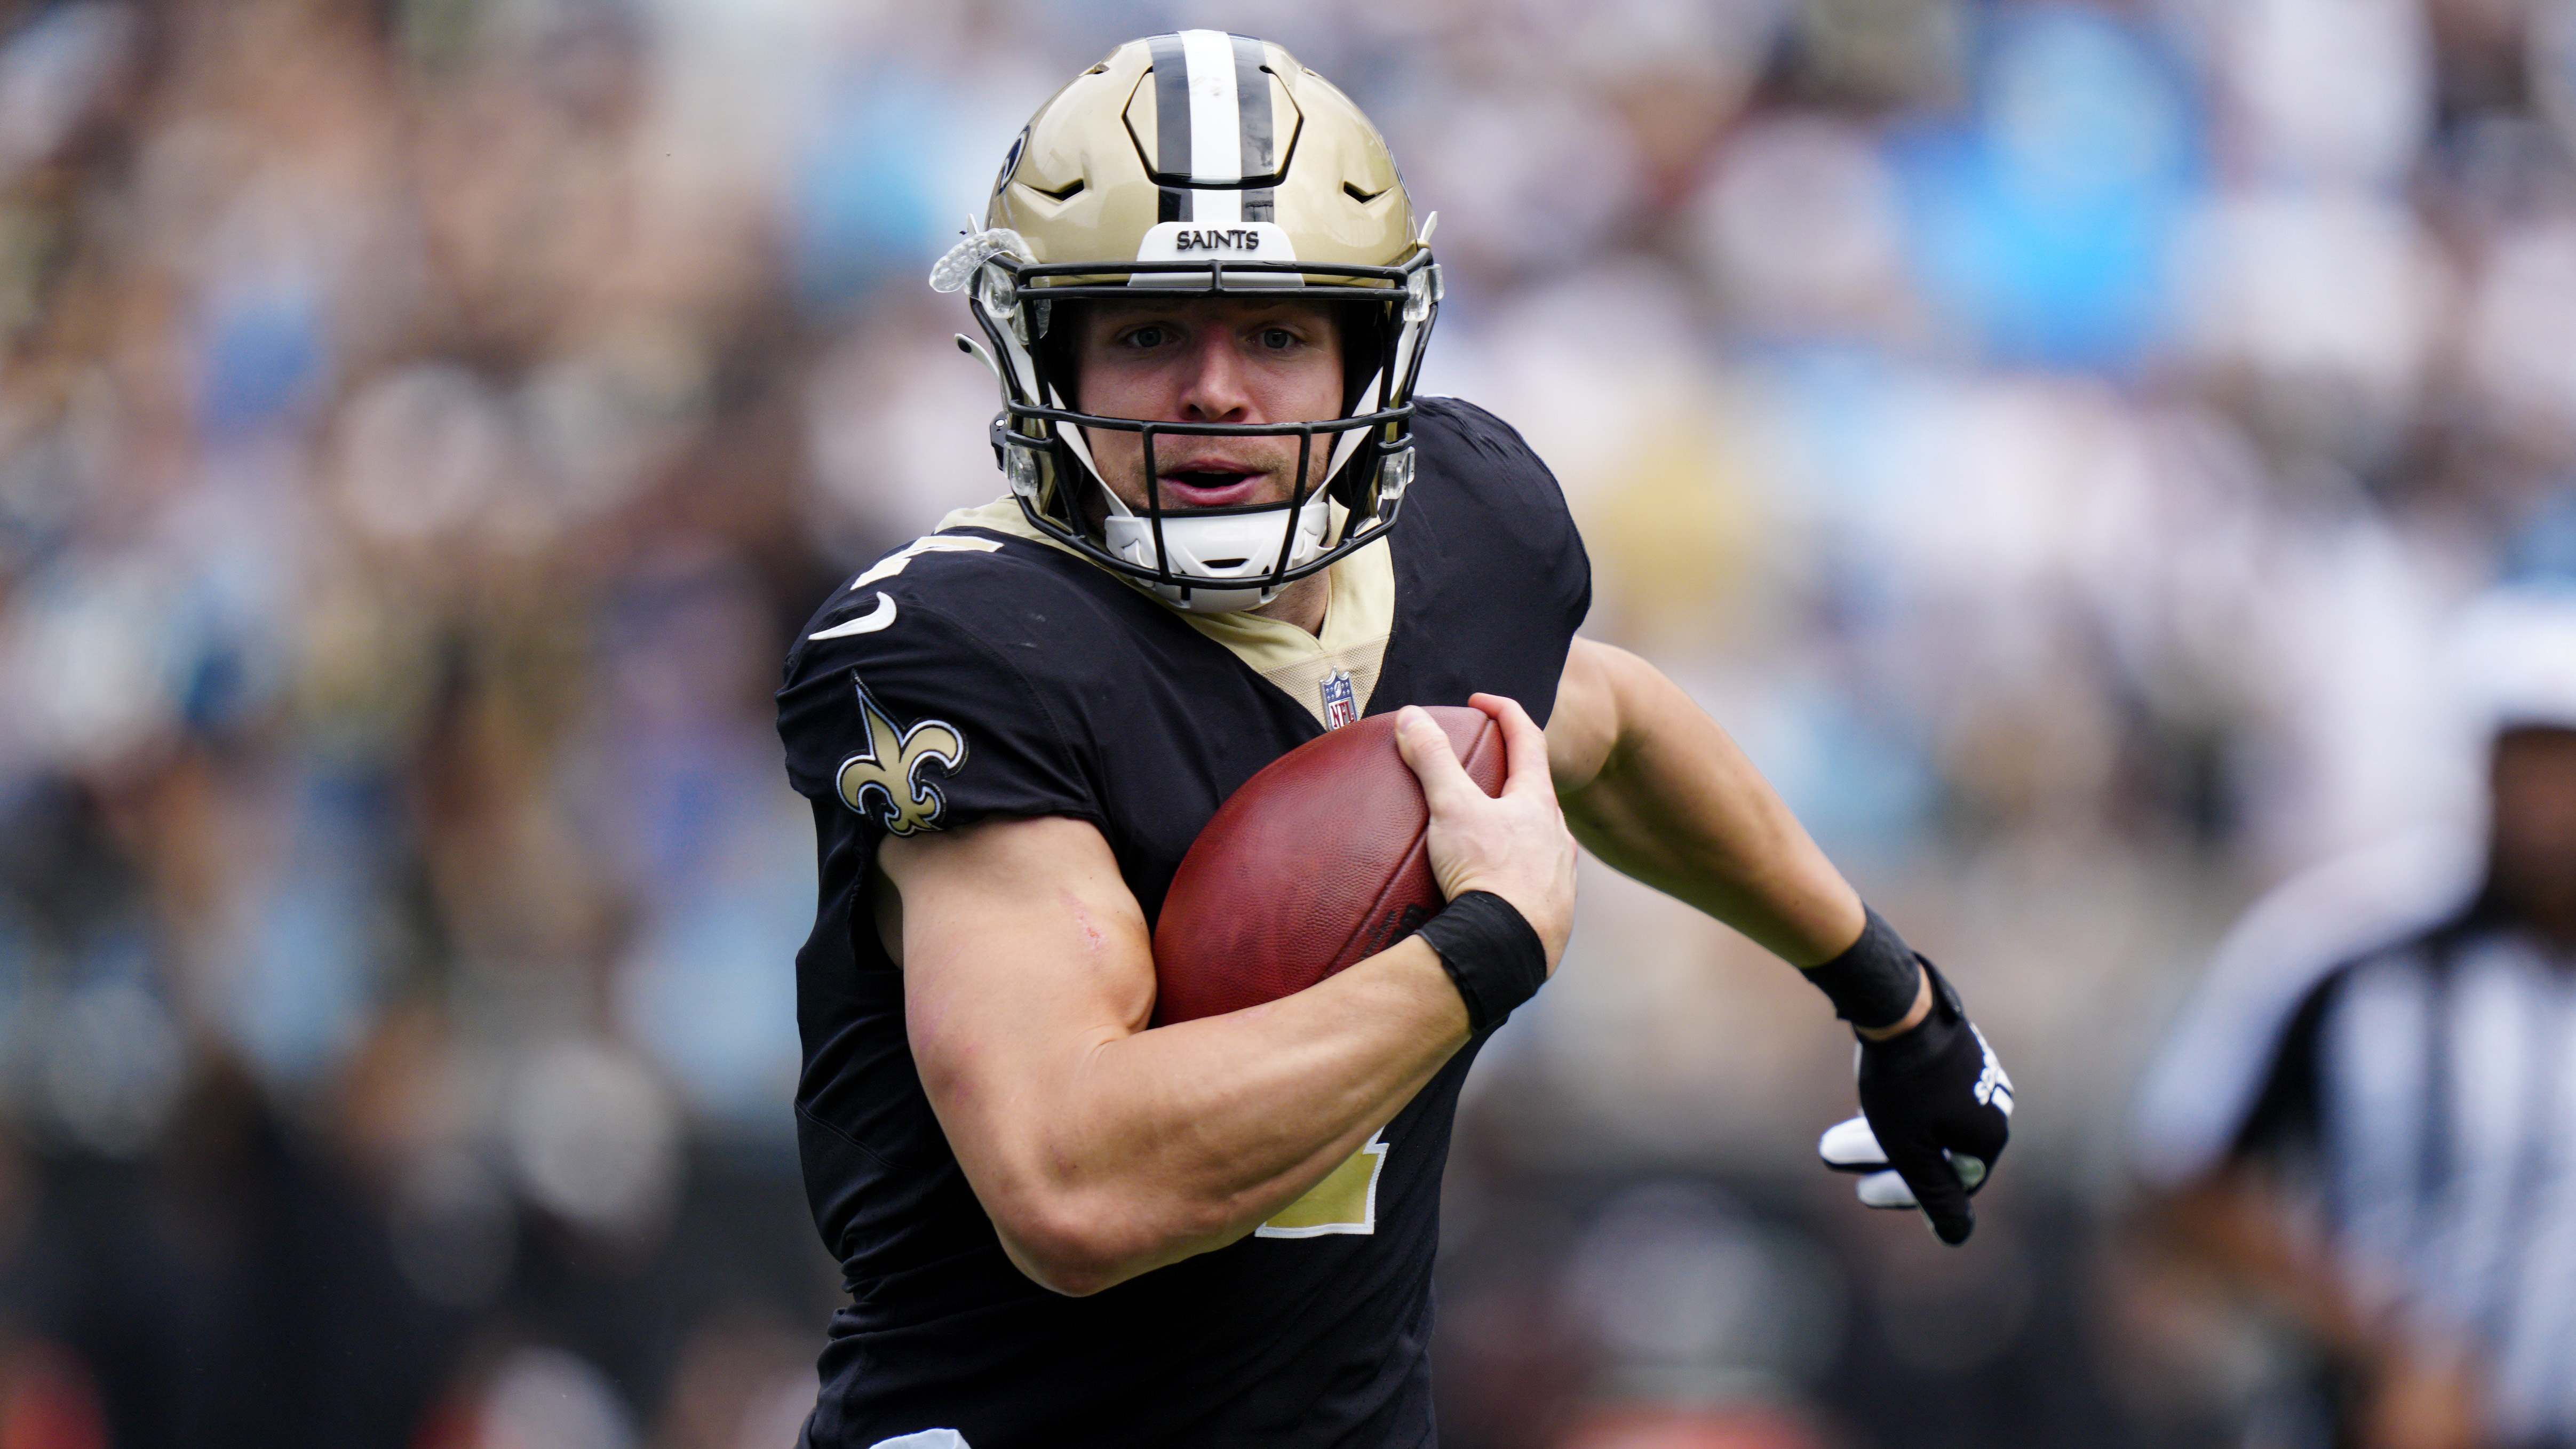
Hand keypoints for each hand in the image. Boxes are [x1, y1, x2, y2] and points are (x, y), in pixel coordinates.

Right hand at [1395, 695, 1578, 971]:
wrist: (1511, 950)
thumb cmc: (1487, 875)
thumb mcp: (1452, 809)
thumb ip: (1433, 760)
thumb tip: (1412, 716)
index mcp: (1538, 802)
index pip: (1528, 738)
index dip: (1504, 711)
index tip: (1480, 702)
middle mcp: (1558, 835)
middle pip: (1537, 789)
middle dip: (1511, 771)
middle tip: (1483, 766)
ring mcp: (1560, 875)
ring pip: (1541, 837)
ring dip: (1517, 824)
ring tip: (1486, 829)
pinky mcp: (1555, 912)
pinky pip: (1538, 879)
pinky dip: (1518, 869)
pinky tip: (1498, 883)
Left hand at [1816, 961, 2010, 1243]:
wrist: (1897, 1003)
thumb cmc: (1904, 1082)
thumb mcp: (1911, 1149)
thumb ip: (1933, 1195)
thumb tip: (1956, 1236)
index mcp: (1989, 1134)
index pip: (1951, 1184)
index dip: (1904, 1193)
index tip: (1862, 1191)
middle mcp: (1992, 1105)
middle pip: (1934, 1150)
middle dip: (1882, 1160)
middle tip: (1837, 1157)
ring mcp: (1976, 1074)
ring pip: (1926, 1120)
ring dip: (1880, 1134)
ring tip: (1837, 1137)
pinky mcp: (1955, 1050)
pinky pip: (1926, 1093)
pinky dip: (1896, 1107)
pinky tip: (1865, 1101)